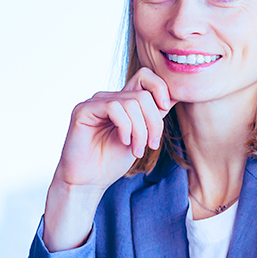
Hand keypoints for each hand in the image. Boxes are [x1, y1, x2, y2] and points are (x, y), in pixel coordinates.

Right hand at [44, 68, 173, 250]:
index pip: (145, 76)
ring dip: (140, 131)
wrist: (88, 181)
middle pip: (143, 95)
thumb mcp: (142, 136)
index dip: (160, 88)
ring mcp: (95, 102)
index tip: (166, 109)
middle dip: (154, 122)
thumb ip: (153, 117)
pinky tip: (123, 142)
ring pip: (131, 103)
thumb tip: (173, 98)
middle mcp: (109, 98)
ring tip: (137, 150)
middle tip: (152, 145)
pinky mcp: (83, 110)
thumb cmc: (111, 161)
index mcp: (122, 102)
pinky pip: (113, 108)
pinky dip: (125, 127)